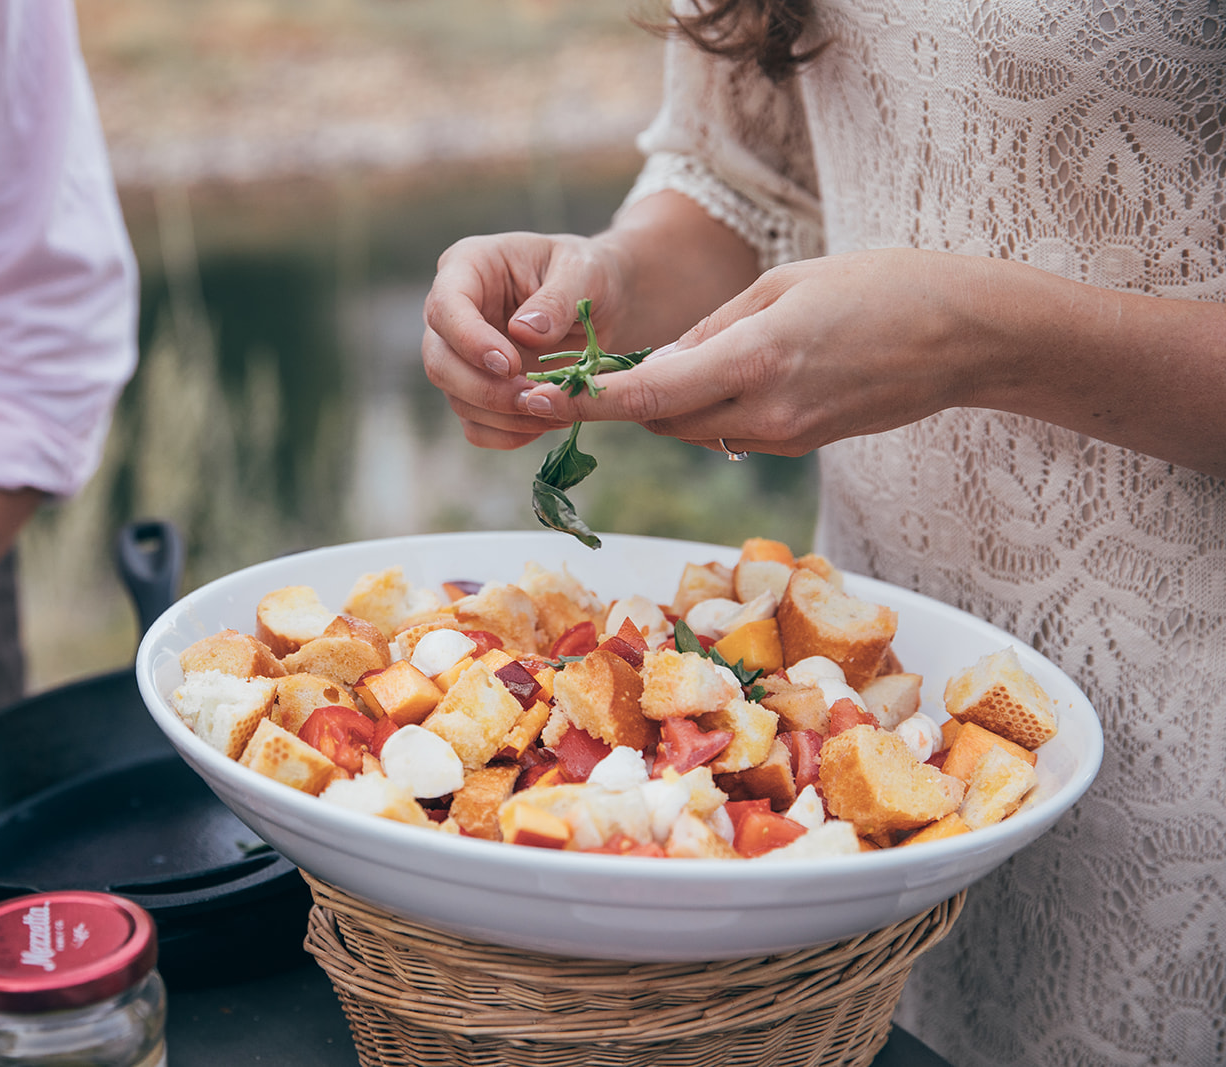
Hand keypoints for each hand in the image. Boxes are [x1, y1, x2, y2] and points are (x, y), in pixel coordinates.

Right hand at [421, 231, 633, 449]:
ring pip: (457, 399)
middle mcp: (453, 314)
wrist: (602, 304)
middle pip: (439, 361)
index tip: (509, 365)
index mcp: (467, 267)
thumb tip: (523, 332)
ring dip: (503, 416)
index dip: (470, 340)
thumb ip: (558, 298)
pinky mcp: (477, 391)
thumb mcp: (584, 271)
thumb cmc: (587, 274)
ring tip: (551, 410)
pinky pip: (476, 426)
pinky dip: (508, 434)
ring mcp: (460, 357)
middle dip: (485, 389)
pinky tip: (545, 422)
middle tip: (533, 397)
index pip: (445, 306)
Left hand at [517, 249, 988, 455]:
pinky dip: (707, 412)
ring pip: (693, 432)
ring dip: (665, 407)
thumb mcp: (784, 285)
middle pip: (660, 421)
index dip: (584, 402)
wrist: (965, 336)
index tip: (534, 400)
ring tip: (658, 366)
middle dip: (620, 401)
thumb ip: (710, 333)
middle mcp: (766, 412)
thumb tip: (654, 369)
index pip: (647, 395)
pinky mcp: (802, 446)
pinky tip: (718, 378)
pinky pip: (731, 434)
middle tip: (584, 373)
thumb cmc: (880, 288)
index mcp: (755, 360)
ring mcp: (786, 438)